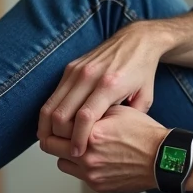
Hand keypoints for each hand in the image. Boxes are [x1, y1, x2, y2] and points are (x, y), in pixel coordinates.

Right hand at [38, 23, 162, 156]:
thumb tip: (110, 139)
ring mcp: (77, 70)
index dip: (78, 139)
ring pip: (51, 104)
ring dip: (48, 126)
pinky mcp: (70, 67)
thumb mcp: (145, 99)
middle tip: (62, 150)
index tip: (78, 153)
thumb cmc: (142, 70)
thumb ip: (128, 120)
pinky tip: (54, 125)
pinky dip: (51, 112)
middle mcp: (89, 76)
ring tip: (51, 142)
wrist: (137, 40)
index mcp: (109, 85)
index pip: (85, 117)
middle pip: (61, 113)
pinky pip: (54, 95)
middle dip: (59, 137)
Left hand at [39, 105, 167, 192]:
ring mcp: (91, 172)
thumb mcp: (118, 111)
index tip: (59, 120)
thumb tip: (75, 110)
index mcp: (91, 131)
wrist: (163, 159)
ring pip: (61, 163)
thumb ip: (92, 111)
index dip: (56, 121)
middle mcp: (87, 154)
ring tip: (80, 147)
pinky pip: (78, 176)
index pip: (56, 126)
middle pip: (50, 147)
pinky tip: (98, 158)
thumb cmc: (145, 134)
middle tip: (60, 134)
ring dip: (67, 155)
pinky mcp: (98, 185)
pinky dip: (82, 167)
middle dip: (54, 139)